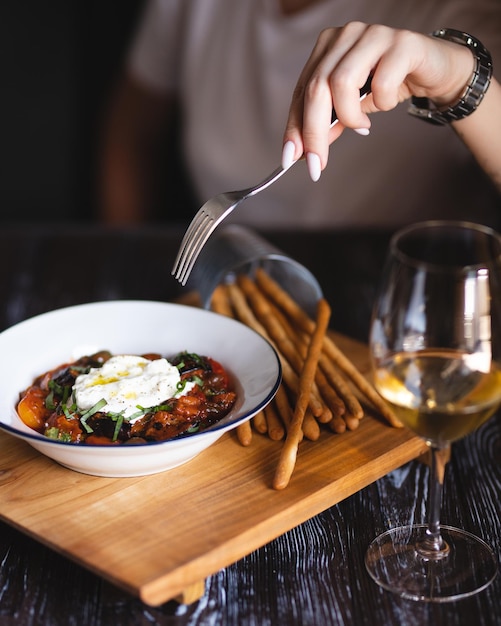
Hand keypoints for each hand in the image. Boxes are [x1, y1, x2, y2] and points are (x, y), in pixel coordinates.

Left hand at [282, 22, 473, 180]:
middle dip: (313, 133)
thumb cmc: (389, 85)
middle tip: (318, 164)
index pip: (301, 91)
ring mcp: (373, 35)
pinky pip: (381, 83)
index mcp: (327, 47)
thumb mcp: (352, 107)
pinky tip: (388, 102)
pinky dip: (382, 102)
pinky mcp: (402, 43)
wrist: (435, 70)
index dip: (294, 127)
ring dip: (349, 116)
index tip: (291, 159)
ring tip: (362, 126)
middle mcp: (346, 35)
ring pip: (342, 83)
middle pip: (317, 88)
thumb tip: (304, 152)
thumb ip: (328, 123)